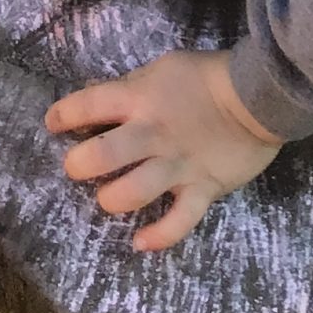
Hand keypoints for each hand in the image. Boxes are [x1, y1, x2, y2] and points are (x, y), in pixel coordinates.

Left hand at [47, 50, 282, 251]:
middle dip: (79, 165)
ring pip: (132, 192)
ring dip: (111, 199)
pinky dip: (158, 237)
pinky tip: (140, 242)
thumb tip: (94, 98)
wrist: (259, 96)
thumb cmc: (205, 77)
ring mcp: (177, 165)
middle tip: (77, 167)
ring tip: (107, 197)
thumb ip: (130, 87)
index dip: (63, 115)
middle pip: (102, 155)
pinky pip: (178, 222)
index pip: (88, 104)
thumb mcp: (162, 69)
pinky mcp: (202, 189)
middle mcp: (152, 134)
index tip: (53, 123)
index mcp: (140, 98)